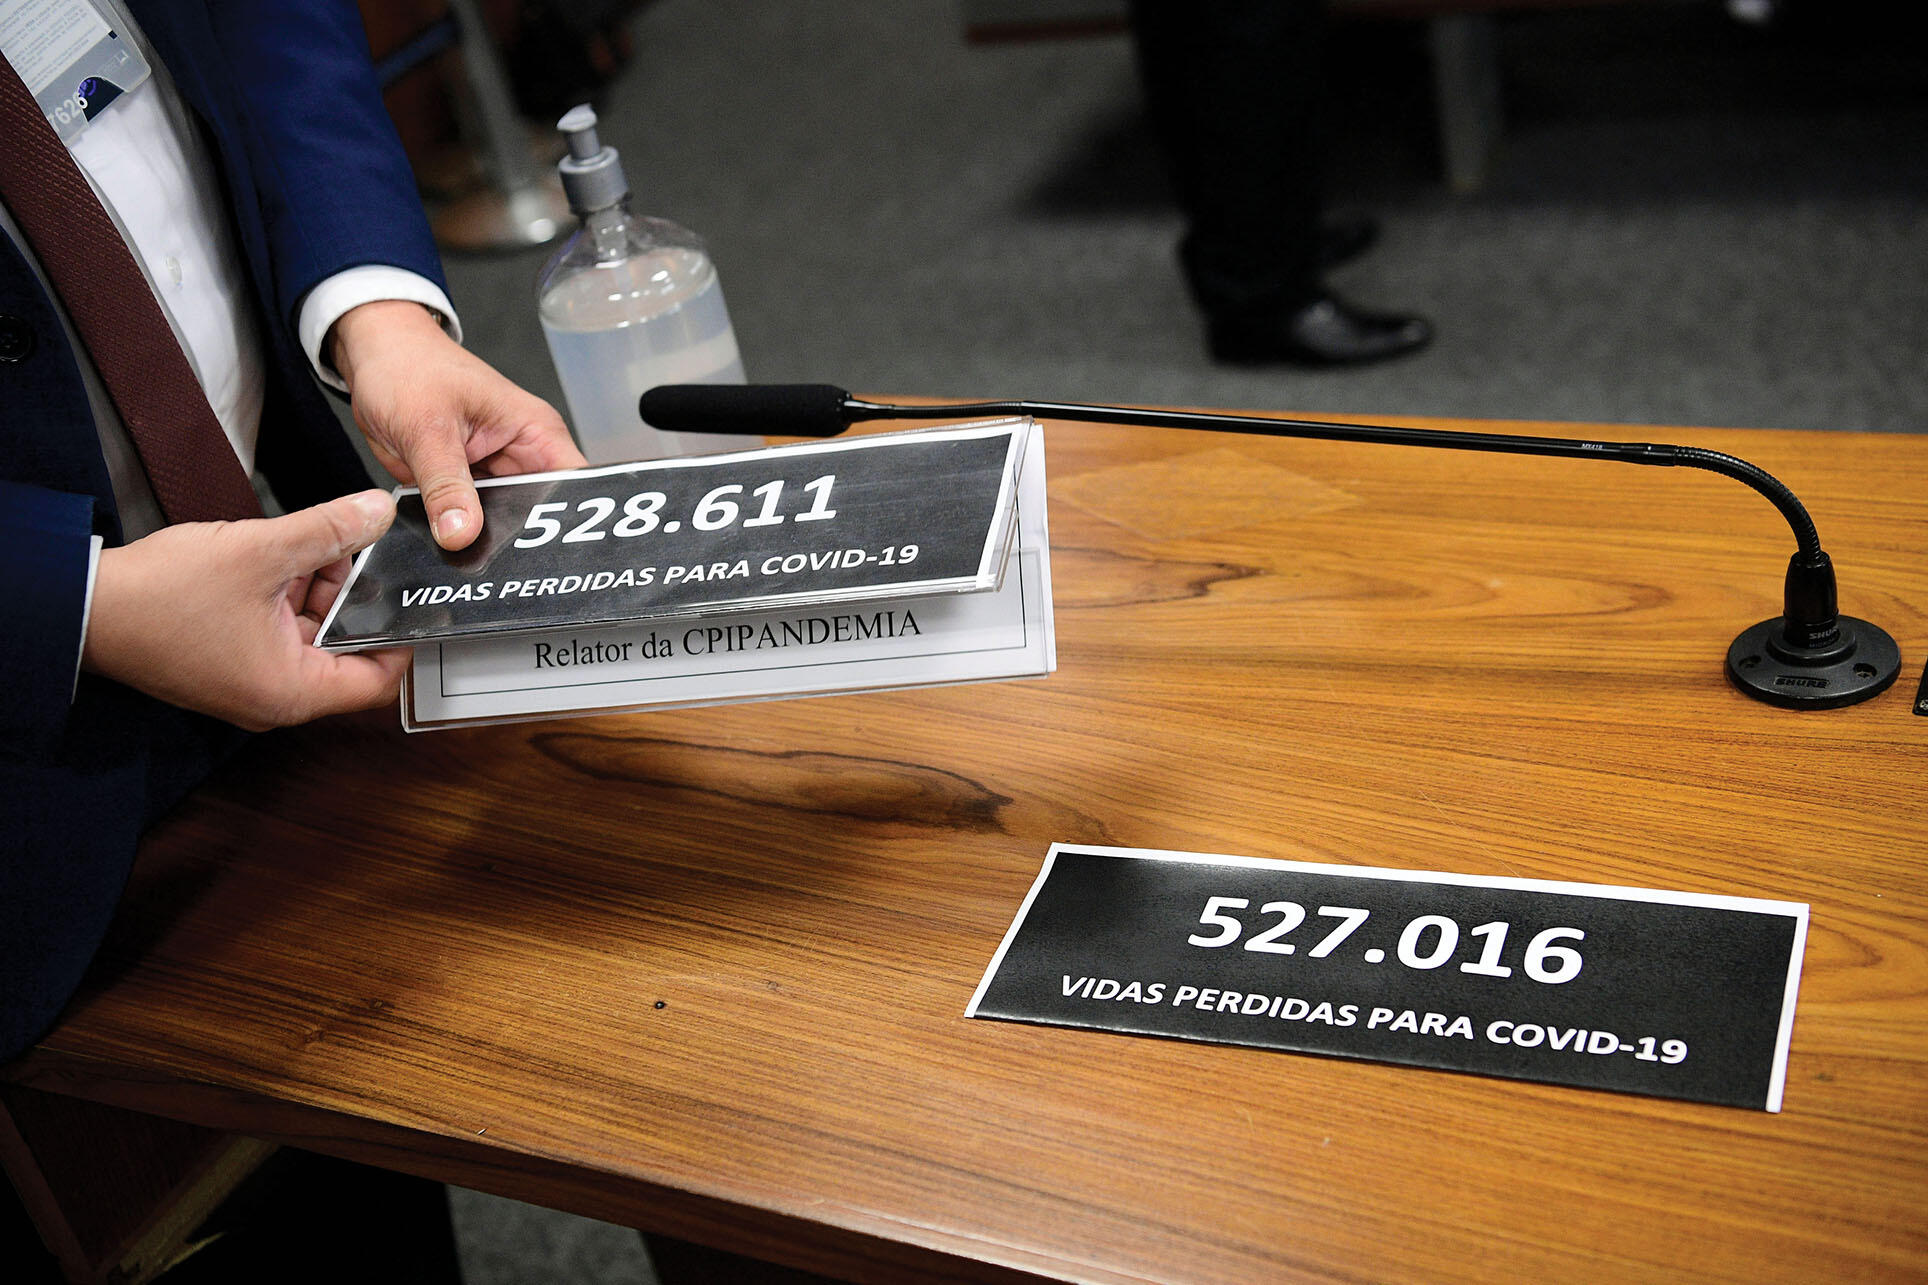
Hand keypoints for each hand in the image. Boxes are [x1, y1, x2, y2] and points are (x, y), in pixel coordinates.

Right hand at [83, 491, 411, 730]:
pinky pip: (278, 632)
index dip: (400, 637)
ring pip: (311, 635)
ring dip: (317, 590)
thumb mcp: (262, 551)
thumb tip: (375, 512)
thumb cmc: (160, 596)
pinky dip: (286, 596)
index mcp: (292, 691)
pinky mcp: (229, 663)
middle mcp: (274, 698)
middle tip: (352, 555)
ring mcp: (249, 682)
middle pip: (344, 650)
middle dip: (351, 598)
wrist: (83, 604)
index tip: (408, 600)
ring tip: (310, 547)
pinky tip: (280, 557)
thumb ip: (329, 530)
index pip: (377, 680)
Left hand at [330, 300, 583, 551]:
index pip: (577, 485)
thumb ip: (445, 484)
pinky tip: (452, 550)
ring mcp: (492, 475)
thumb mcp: (426, 427)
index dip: (577, 520)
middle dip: (527, 543)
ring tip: (476, 562)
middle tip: (507, 569)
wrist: (371, 358)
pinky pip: (470, 522)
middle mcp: (521, 456)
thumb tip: (461, 533)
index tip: (560, 554)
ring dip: (490, 542)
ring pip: (506, 524)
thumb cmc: (408, 366)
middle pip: (543, 514)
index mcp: (534, 432)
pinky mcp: (463, 487)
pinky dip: (460, 535)